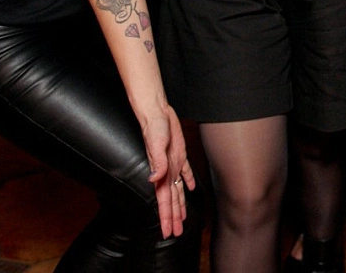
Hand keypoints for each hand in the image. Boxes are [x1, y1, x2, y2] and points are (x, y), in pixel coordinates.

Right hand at [139, 102, 197, 238]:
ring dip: (180, 205)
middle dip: (173, 218)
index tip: (166, 233)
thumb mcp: (155, 145)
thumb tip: (153, 179)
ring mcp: (172, 164)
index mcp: (161, 174)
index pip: (164, 202)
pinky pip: (185, 172)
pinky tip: (191, 189)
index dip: (166, 218)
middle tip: (175, 233)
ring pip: (178, 190)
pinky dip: (189, 181)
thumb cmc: (153, 128)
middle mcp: (166, 172)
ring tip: (182, 218)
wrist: (156, 113)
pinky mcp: (178, 154)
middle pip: (171, 201)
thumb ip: (156, 163)